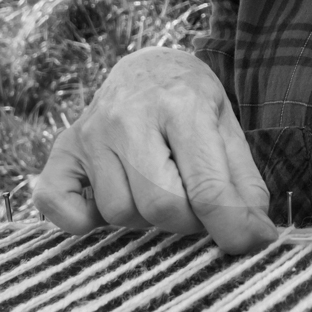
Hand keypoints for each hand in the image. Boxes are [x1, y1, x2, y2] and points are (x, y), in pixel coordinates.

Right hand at [33, 48, 275, 253]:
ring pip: (120, 212)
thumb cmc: (192, 104)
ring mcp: (90, 132)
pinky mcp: (64, 148)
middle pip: (161, 206)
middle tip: (194, 203)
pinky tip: (105, 200)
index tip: (248, 243)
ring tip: (156, 187)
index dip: (232, 226)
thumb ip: (244, 183)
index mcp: (181, 105)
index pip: (206, 187)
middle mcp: (129, 116)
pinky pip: (57, 204)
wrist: (148, 68)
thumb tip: (255, 236)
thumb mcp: (227, 129)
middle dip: (187, 220)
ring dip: (145, 216)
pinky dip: (80, 218)